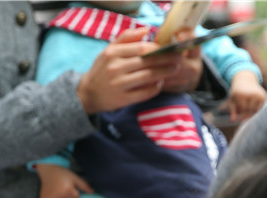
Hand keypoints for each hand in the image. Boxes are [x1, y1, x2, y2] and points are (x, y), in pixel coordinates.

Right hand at [36, 164, 93, 197]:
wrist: (49, 170)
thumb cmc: (63, 174)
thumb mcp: (75, 178)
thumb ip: (84, 185)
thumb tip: (93, 192)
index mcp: (67, 190)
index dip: (75, 194)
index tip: (71, 188)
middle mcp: (58, 196)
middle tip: (65, 190)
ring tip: (60, 194)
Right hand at [77, 28, 199, 114]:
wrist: (88, 94)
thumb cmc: (101, 70)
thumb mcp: (108, 50)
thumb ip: (126, 38)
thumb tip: (146, 30)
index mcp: (113, 53)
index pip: (142, 48)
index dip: (159, 48)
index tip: (170, 48)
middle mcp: (115, 68)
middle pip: (147, 62)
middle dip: (166, 59)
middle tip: (178, 58)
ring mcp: (119, 85)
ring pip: (148, 76)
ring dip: (164, 72)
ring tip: (174, 69)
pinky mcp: (123, 99)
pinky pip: (144, 93)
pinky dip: (155, 88)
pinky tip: (160, 83)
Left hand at [226, 70, 266, 121]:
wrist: (245, 80)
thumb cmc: (237, 92)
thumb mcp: (232, 100)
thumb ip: (232, 111)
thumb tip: (232, 121)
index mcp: (241, 95)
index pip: (242, 109)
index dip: (240, 111)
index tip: (238, 109)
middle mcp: (252, 94)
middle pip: (249, 111)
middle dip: (245, 112)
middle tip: (243, 106)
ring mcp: (259, 94)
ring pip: (255, 111)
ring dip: (250, 111)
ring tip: (247, 104)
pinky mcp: (264, 96)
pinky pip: (259, 108)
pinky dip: (255, 108)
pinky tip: (252, 103)